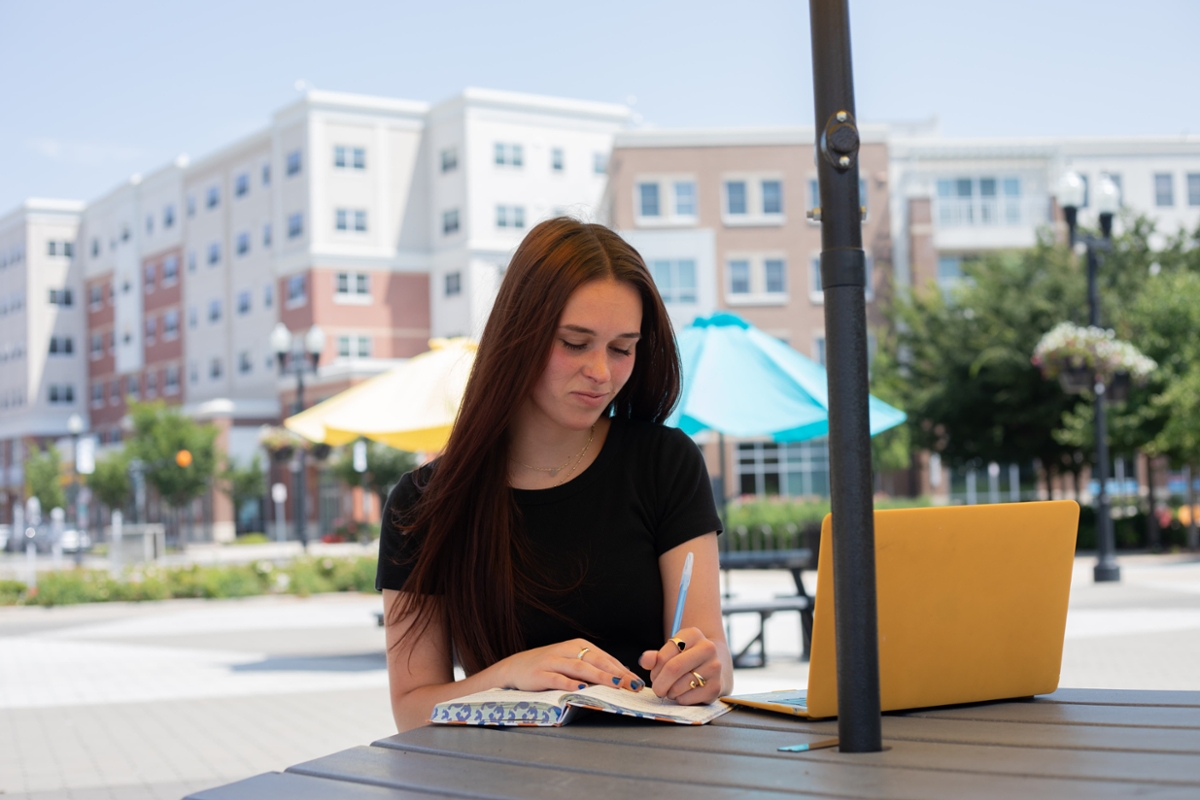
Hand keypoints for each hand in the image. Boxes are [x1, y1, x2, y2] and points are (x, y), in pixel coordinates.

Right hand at [495, 639, 642, 692]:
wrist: (515, 667)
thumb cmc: (549, 666)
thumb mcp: (572, 661)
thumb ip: (593, 666)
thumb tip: (622, 675)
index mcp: (578, 646)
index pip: (605, 658)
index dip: (623, 670)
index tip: (638, 682)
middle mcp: (567, 650)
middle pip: (596, 662)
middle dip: (616, 674)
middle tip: (633, 685)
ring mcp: (553, 661)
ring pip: (580, 668)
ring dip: (599, 676)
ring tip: (614, 684)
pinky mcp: (540, 674)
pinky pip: (557, 678)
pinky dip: (570, 683)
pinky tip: (581, 688)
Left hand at [638, 627, 721, 704]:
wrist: (712, 667)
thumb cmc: (686, 659)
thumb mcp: (671, 652)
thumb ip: (655, 657)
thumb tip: (644, 661)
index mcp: (693, 634)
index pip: (664, 655)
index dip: (655, 670)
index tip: (654, 675)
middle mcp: (707, 648)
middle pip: (673, 669)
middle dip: (659, 683)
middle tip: (657, 688)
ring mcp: (714, 668)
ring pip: (679, 686)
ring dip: (669, 692)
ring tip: (671, 689)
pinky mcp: (716, 686)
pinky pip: (688, 698)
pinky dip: (680, 699)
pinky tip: (682, 694)